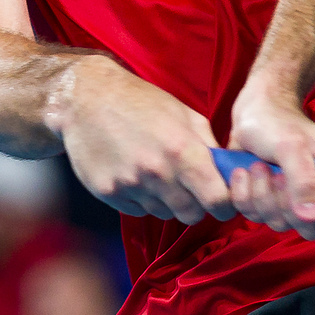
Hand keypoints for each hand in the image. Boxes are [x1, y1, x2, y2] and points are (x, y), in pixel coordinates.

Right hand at [58, 57, 233, 223]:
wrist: (86, 99)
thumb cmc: (140, 102)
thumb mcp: (185, 114)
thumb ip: (209, 145)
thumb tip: (228, 172)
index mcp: (183, 151)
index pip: (218, 201)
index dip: (225, 205)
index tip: (221, 202)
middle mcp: (158, 172)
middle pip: (191, 215)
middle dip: (195, 205)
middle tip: (187, 187)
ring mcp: (131, 185)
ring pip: (163, 214)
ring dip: (166, 201)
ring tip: (154, 173)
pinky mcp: (108, 193)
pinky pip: (136, 210)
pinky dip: (140, 199)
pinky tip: (132, 173)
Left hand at [226, 85, 314, 239]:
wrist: (251, 115)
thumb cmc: (279, 123)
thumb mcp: (292, 145)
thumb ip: (303, 180)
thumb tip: (311, 218)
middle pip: (314, 229)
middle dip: (288, 205)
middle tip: (278, 174)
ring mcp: (293, 203)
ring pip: (280, 224)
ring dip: (262, 195)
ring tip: (258, 165)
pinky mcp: (268, 204)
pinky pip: (255, 217)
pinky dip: (244, 195)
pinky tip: (244, 172)